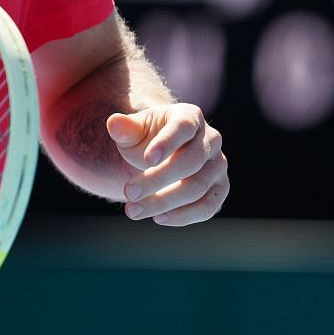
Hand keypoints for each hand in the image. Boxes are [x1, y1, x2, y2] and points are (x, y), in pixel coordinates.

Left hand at [105, 104, 228, 225]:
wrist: (164, 154)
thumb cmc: (148, 139)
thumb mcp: (134, 131)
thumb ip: (124, 128)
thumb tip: (113, 123)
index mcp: (190, 116)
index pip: (183, 127)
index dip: (167, 143)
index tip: (147, 159)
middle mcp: (211, 139)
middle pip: (191, 161)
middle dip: (158, 179)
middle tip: (128, 193)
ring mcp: (218, 165)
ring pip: (197, 188)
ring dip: (164, 202)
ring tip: (133, 210)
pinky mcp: (220, 189)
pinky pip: (207, 207)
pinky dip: (183, 216)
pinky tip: (158, 218)